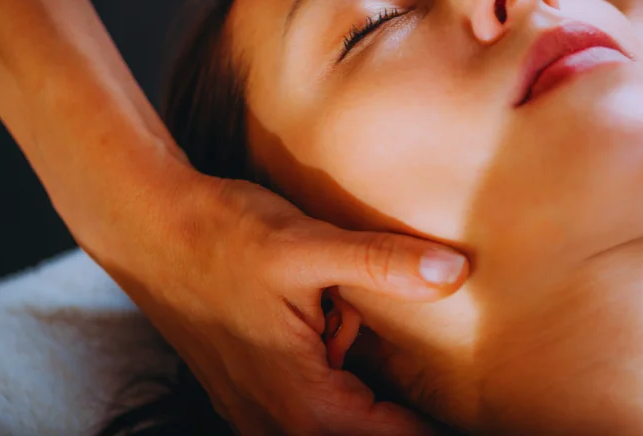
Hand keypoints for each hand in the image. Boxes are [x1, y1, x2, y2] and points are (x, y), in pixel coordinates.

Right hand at [95, 160, 466, 434]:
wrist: (148, 227)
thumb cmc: (223, 235)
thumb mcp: (308, 246)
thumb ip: (383, 264)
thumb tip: (455, 272)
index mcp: (306, 406)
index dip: (446, 427)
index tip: (495, 416)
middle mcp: (281, 425)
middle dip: (410, 414)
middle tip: (466, 397)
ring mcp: (261, 412)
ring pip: (342, 423)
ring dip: (377, 399)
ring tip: (387, 346)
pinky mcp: (253, 391)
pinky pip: (316, 405)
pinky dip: (346, 382)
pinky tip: (347, 330)